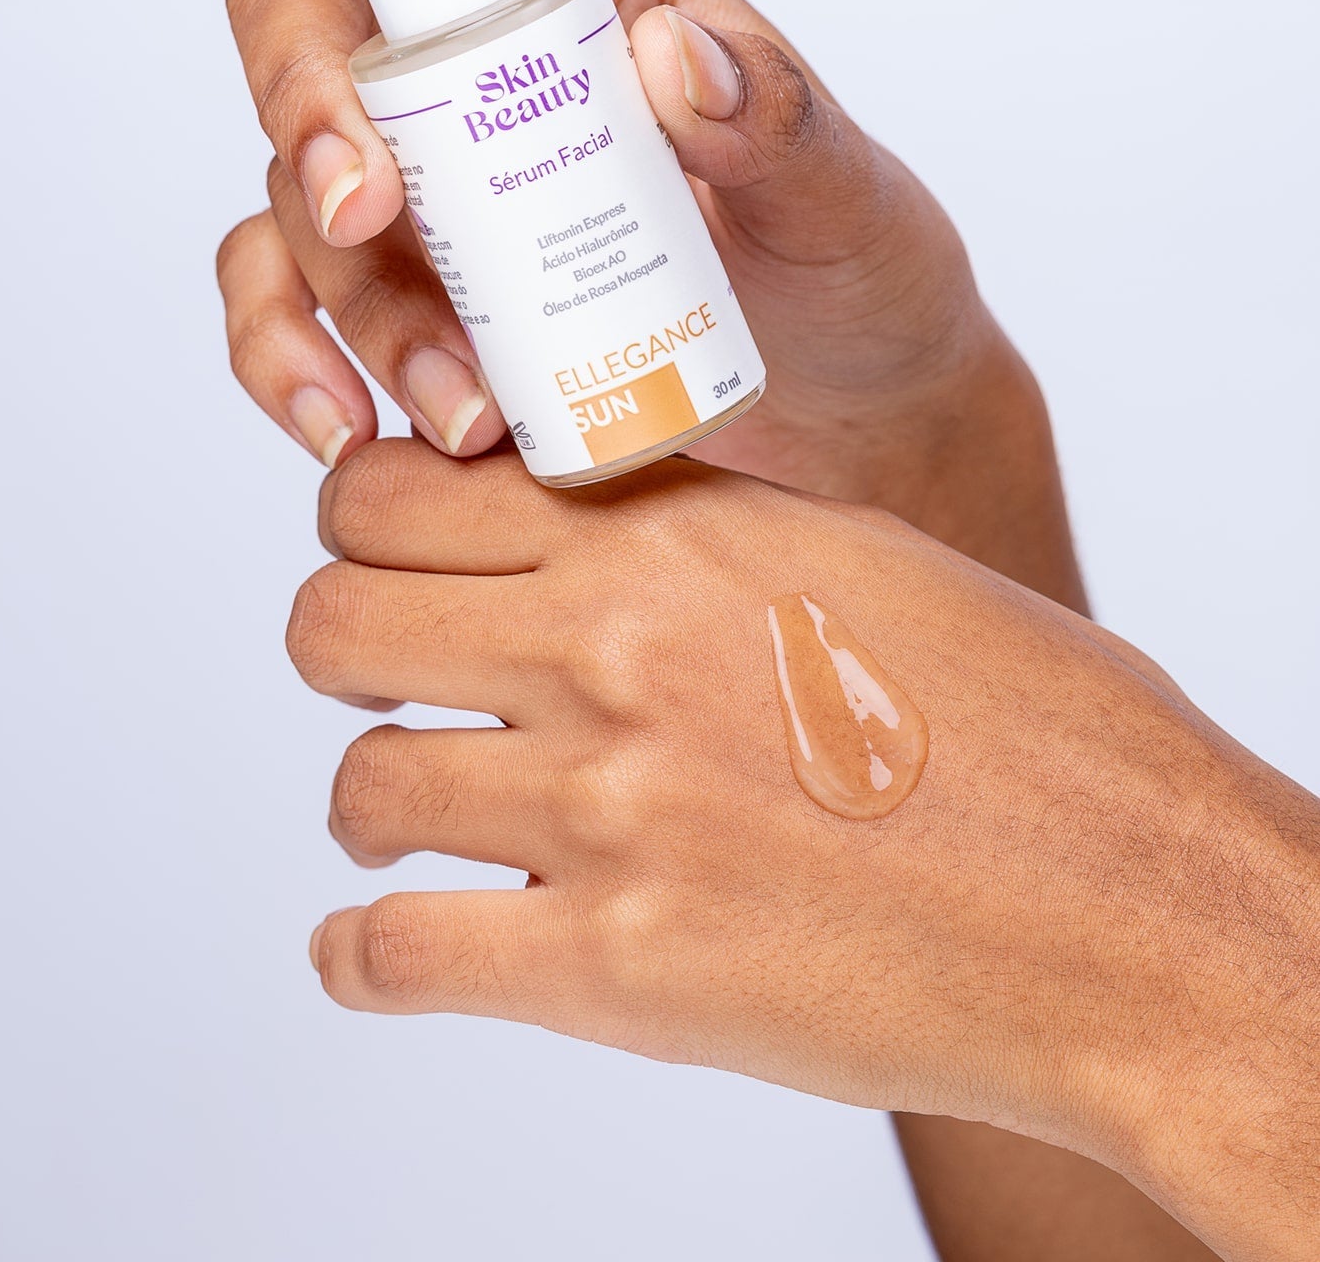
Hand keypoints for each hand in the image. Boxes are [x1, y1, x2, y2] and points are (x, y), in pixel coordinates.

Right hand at [220, 0, 1006, 507]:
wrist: (848, 422)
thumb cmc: (848, 269)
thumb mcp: (843, 191)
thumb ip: (779, 122)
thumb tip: (677, 59)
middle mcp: (481, 54)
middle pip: (312, 6)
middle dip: (307, 93)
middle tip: (372, 207)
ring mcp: (432, 177)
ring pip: (291, 178)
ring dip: (339, 290)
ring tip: (460, 400)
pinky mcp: (407, 295)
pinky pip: (285, 303)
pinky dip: (291, 362)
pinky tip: (353, 426)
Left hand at [291, 441, 1319, 1261]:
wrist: (1128, 903)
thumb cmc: (1026, 722)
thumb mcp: (852, 558)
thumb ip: (692, 532)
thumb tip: (576, 522)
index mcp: (673, 537)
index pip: (397, 491)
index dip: (366, 526)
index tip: (391, 556)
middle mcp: (617, 652)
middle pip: (333, 619)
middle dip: (347, 646)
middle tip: (397, 680)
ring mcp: (610, 810)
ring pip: (359, 782)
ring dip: (375, 800)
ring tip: (425, 815)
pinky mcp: (619, 970)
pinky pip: (394, 954)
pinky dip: (363, 955)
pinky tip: (383, 947)